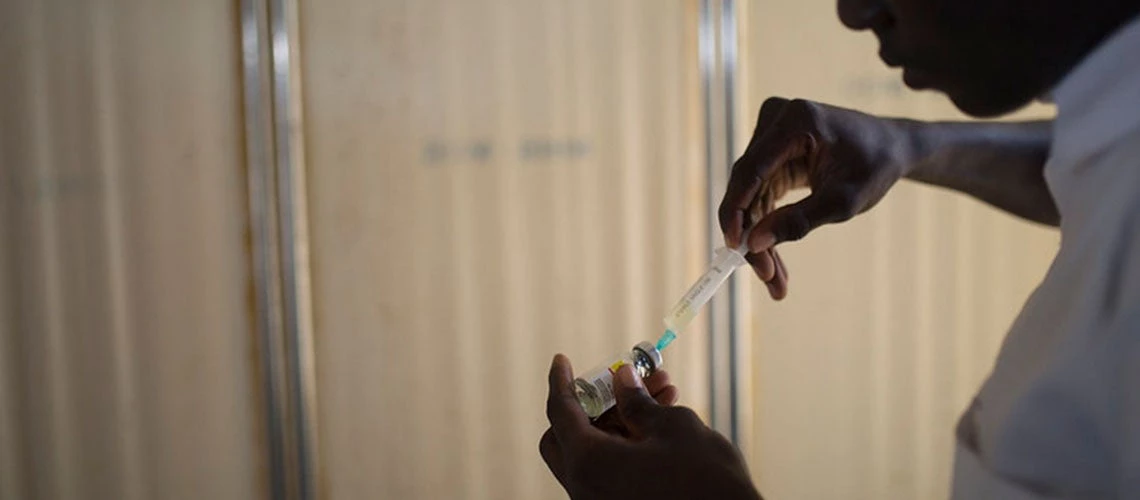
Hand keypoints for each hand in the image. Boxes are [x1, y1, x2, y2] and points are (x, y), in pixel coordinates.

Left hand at [540, 354, 761, 499]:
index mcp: (588, 463)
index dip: (561, 381)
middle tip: (618, 382)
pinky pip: (610, 473)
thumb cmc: (706, 480)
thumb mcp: (672, 427)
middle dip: (592, 404)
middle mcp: (584, 490)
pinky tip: (662, 421)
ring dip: (620, 420)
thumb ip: (637, 401)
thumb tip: (621, 381)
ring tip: (662, 390)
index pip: (560, 412)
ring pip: (594, 454)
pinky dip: (626, 445)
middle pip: (567, 437)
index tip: (561, 360)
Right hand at [719, 98, 914, 297]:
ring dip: (758, 238)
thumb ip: (799, 221)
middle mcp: (776, 121)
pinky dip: (766, 227)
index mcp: (796, 121)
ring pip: (749, 197)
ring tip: (775, 280)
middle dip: (751, 235)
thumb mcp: (843, 201)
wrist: (890, 147)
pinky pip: (759, 195)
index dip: (737, 210)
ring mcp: (771, 135)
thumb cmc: (874, 166)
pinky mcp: (771, 153)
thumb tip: (754, 244)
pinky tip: (775, 261)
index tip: (736, 247)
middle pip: (746, 187)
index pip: (751, 169)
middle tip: (766, 276)